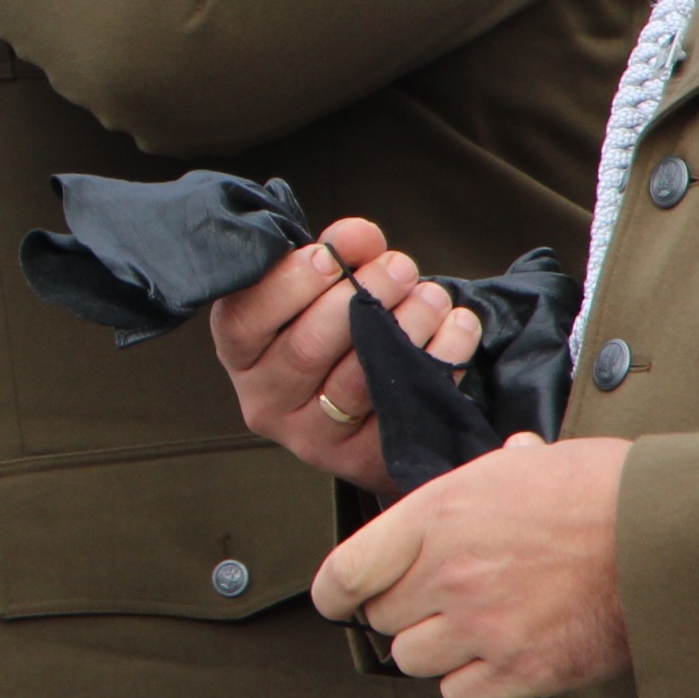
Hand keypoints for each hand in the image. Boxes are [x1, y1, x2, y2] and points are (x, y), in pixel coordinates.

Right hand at [206, 217, 477, 493]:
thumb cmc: (333, 327)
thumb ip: (334, 252)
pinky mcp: (363, 460)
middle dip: (361, 296)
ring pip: (359, 380)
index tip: (330, 254)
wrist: (366, 403)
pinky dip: (440, 359)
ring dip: (406, 325)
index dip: (289, 283)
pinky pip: (404, 408)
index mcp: (241, 355)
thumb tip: (359, 237)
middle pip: (306, 349)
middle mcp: (267, 401)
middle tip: (399, 266)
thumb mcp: (317, 286)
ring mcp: (313, 438)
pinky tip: (456, 326)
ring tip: (431, 296)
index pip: (244, 321)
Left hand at [311, 432, 634, 697]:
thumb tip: (508, 457)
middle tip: (438, 599)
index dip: (336, 591)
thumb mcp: (526, 462)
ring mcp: (482, 627)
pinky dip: (472, 683)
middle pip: (382, 618)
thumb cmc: (606, 489)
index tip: (341, 598)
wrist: (670, 536)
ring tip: (473, 626)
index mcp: (437, 515)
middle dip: (403, 610)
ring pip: (414, 660)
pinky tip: (498, 657)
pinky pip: (461, 695)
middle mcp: (448, 575)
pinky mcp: (523, 671)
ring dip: (435, 648)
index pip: (346, 572)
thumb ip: (488, 474)